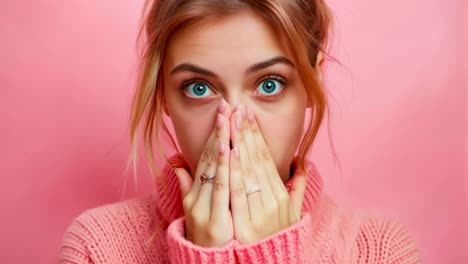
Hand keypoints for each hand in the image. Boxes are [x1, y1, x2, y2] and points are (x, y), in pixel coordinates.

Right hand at [175, 99, 233, 246]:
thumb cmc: (205, 237)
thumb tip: (177, 165)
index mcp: (195, 194)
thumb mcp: (191, 211)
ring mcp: (205, 209)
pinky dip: (227, 168)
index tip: (224, 114)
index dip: (216, 135)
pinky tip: (232, 149)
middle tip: (228, 106)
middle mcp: (197, 198)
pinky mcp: (215, 221)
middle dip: (221, 131)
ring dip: (225, 142)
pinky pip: (224, 189)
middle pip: (212, 159)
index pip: (207, 158)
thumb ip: (186, 187)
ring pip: (217, 169)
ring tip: (231, 119)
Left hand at [228, 104, 307, 244]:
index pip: (266, 158)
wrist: (270, 263)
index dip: (256, 135)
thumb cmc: (280, 234)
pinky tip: (229, 152)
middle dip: (245, 133)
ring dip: (238, 145)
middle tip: (237, 109)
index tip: (247, 115)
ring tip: (231, 122)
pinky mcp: (246, 225)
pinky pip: (238, 194)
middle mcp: (273, 200)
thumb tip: (304, 162)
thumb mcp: (294, 211)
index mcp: (281, 194)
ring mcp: (260, 212)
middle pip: (256, 160)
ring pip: (247, 172)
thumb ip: (300, 186)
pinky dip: (234, 172)